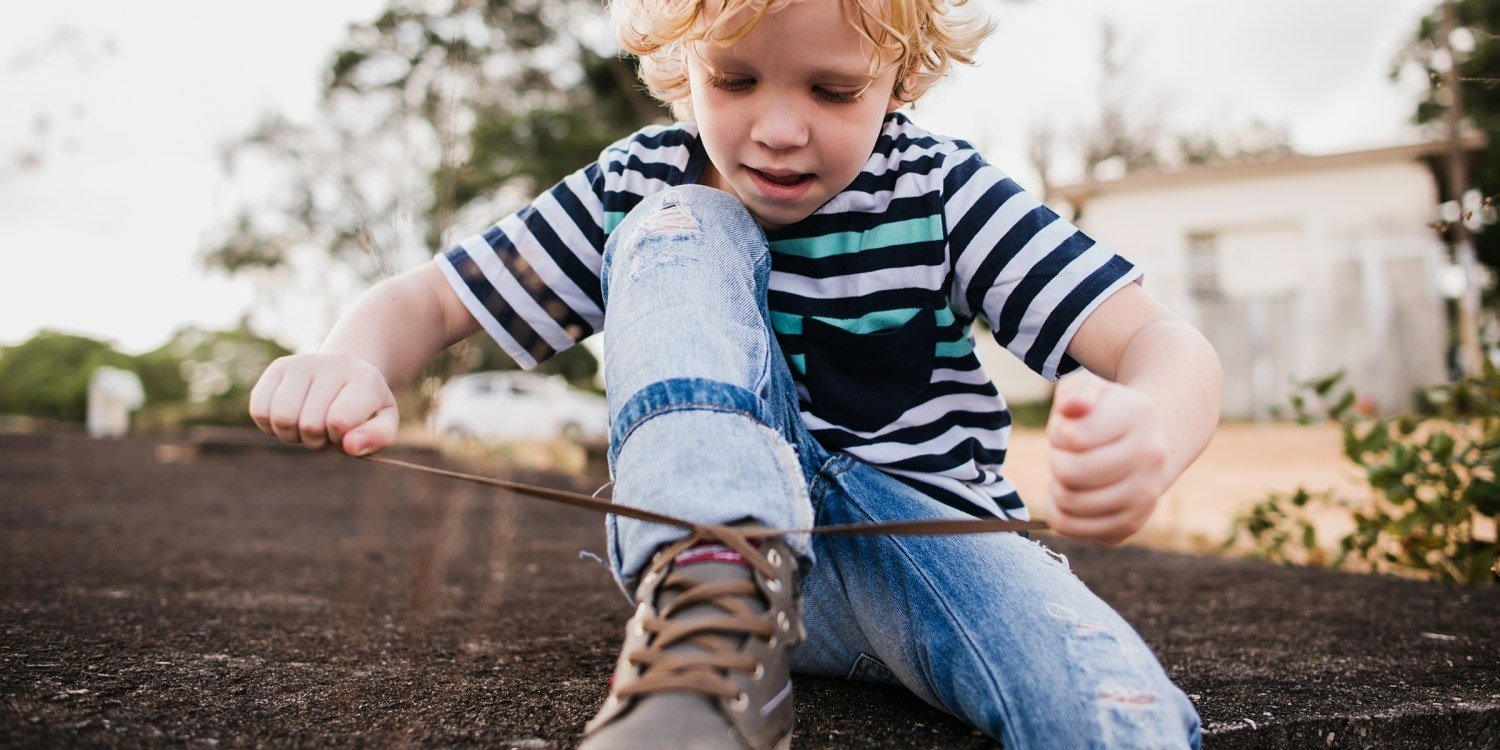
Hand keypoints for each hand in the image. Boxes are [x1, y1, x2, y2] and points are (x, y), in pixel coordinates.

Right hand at [248, 352, 398, 454]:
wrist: (347, 375)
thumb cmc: (366, 408)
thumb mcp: (384, 423)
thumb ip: (375, 438)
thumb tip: (349, 446)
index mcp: (364, 379)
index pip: (339, 421)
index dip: (339, 438)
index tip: (347, 431)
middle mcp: (332, 364)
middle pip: (308, 425)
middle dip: (317, 440)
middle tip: (328, 429)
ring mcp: (301, 363)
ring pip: (281, 418)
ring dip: (293, 435)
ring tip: (310, 424)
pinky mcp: (276, 368)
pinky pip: (259, 411)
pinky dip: (272, 426)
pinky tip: (291, 417)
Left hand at [1044, 371, 1170, 544]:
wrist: (1146, 443)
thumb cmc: (1103, 413)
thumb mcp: (1087, 388)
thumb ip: (1074, 390)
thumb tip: (1072, 405)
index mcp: (1138, 414)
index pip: (1071, 437)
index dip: (1058, 432)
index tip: (1070, 428)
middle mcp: (1150, 457)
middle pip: (1069, 472)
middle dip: (1057, 460)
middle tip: (1067, 454)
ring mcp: (1145, 495)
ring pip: (1069, 502)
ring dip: (1057, 485)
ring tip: (1073, 472)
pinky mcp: (1130, 525)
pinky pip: (1070, 527)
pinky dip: (1059, 511)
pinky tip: (1074, 493)